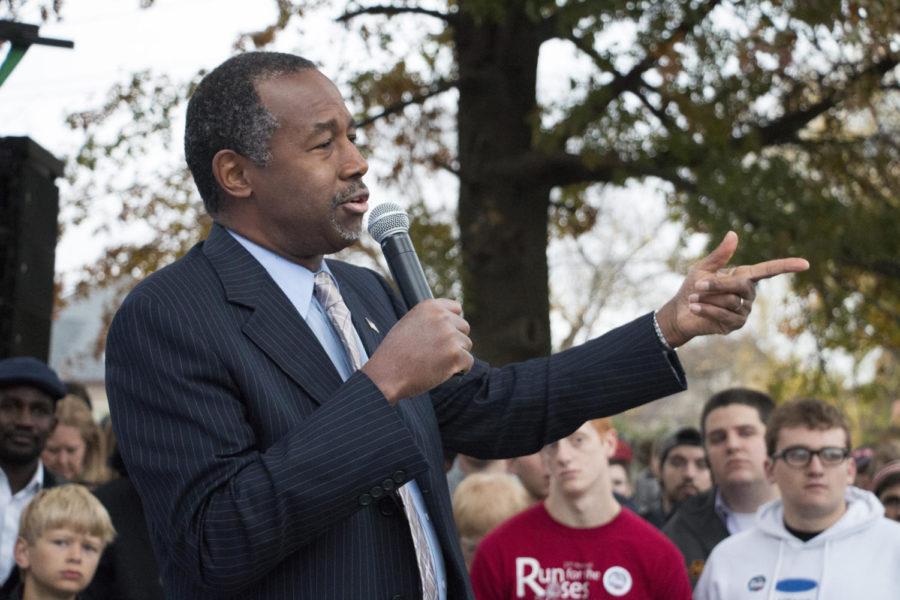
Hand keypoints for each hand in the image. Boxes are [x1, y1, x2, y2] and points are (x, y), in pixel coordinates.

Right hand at [361, 298, 473, 403]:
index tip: (445, 335)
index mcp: (430, 307)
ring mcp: (450, 336)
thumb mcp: (408, 324)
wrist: (387, 374)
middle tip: (437, 354)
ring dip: (456, 356)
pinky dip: (459, 369)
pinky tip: (443, 373)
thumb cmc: (395, 353)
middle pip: (464, 328)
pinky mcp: (456, 355)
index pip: (456, 308)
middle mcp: (442, 318)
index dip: (452, 323)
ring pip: (466, 346)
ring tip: (435, 363)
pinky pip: (468, 362)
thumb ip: (430, 319)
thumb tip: (451, 321)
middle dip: (455, 341)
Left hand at [656, 231, 808, 347]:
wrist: (681, 312)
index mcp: (745, 277)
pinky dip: (706, 309)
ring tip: (694, 297)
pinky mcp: (735, 325)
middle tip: (697, 284)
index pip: (769, 270)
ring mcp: (744, 311)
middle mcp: (749, 294)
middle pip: (741, 286)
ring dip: (708, 298)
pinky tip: (695, 307)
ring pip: (731, 301)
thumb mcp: (703, 268)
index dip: (787, 266)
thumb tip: (733, 233)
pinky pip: (723, 315)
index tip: (805, 264)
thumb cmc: (693, 288)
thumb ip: (719, 255)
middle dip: (717, 285)